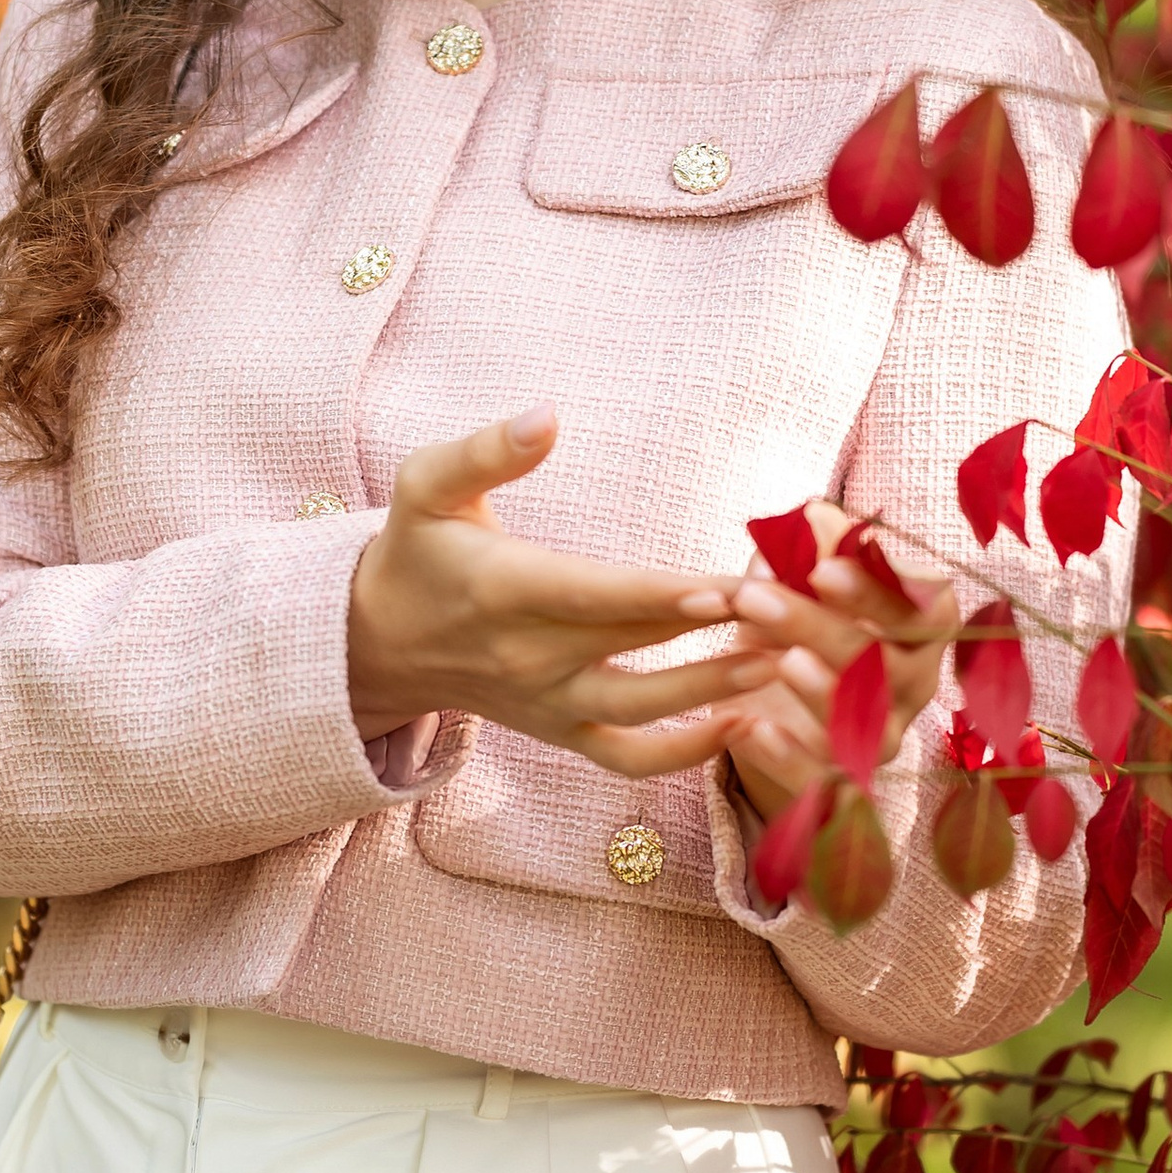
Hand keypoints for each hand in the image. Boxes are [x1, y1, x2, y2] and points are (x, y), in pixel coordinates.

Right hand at [348, 410, 776, 777]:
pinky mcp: (560, 731)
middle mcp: (528, 656)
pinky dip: (684, 754)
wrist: (378, 642)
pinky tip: (742, 724)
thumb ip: (484, 451)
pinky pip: (627, 757)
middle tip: (793, 613)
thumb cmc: (416, 550)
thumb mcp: (426, 486)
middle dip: (716, 632)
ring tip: (783, 661)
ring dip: (714, 689)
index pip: (594, 596)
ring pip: (641, 710)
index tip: (727, 586)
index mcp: (503, 590)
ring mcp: (547, 703)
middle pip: (635, 647)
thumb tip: (547, 414)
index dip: (662, 597)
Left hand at [719, 503, 960, 821]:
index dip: (880, 589)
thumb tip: (809, 517)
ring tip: (781, 664)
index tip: (821, 568)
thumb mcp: (792, 582)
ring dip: (825, 692)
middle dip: (825, 629)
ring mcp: (882, 739)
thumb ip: (805, 549)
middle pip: (892, 664)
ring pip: (871, 727)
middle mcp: (913, 686)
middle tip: (755, 598)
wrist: (767, 706)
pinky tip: (746, 729)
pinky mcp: (842, 785)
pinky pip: (825, 780)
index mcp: (918, 629)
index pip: (925, 607)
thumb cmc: (794, 625)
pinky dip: (788, 758)